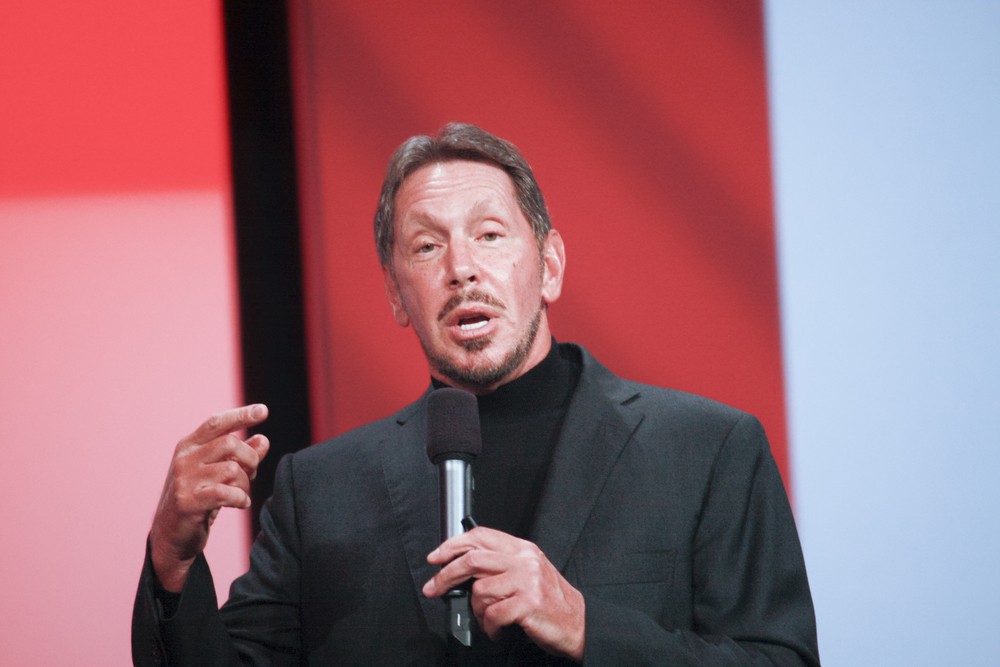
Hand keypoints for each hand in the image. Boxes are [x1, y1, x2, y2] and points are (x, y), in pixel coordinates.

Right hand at [150, 404, 269, 591]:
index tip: (263, 410)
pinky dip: (241, 498)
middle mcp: (184, 458)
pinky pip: (226, 493)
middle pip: (230, 443)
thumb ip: (240, 456)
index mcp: (189, 445)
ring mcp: (184, 479)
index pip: (217, 422)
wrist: (170, 535)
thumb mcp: (218, 473)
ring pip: (232, 469)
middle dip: (250, 458)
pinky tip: (240, 503)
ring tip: (242, 494)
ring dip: (246, 484)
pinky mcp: (188, 502)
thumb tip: (263, 440)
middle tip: (252, 474)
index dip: (241, 415)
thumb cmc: (198, 499)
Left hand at [422, 527, 584, 660]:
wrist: (578, 623)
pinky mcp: (528, 604)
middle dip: (447, 575)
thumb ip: (501, 565)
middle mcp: (524, 561)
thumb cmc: (550, 601)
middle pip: (472, 559)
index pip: (480, 536)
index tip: (436, 558)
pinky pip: (493, 615)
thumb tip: (462, 568)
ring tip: (489, 619)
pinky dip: (490, 627)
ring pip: (480, 592)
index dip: (452, 545)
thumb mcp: (528, 573)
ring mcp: (527, 582)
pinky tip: (497, 629)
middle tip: (434, 588)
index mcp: (522, 550)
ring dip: (478, 612)